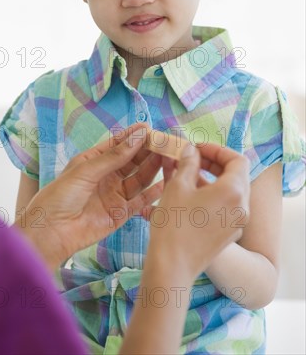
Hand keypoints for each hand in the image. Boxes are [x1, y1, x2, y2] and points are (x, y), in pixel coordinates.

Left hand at [15, 124, 162, 269]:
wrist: (50, 231)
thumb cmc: (60, 196)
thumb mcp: (86, 170)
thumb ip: (115, 156)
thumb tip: (138, 136)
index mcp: (94, 161)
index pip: (118, 144)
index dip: (134, 136)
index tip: (150, 128)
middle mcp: (107, 176)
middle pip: (132, 161)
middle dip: (148, 151)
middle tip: (165, 143)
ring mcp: (114, 195)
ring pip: (139, 179)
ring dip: (153, 168)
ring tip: (168, 158)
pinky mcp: (120, 214)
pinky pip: (140, 202)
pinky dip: (153, 194)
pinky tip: (164, 183)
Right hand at [144, 143, 249, 277]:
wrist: (173, 266)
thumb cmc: (174, 224)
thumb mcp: (178, 185)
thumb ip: (188, 162)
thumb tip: (191, 150)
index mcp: (234, 191)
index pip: (237, 159)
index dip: (217, 150)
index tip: (197, 148)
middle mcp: (242, 207)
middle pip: (236, 175)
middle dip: (214, 163)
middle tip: (192, 158)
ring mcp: (237, 223)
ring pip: (231, 191)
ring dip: (212, 179)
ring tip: (186, 175)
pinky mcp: (229, 234)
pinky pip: (226, 207)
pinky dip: (212, 196)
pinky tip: (190, 196)